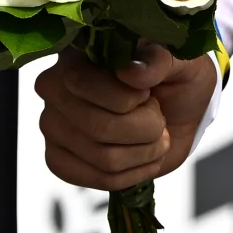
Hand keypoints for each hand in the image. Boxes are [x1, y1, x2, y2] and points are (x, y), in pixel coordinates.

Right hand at [33, 43, 215, 196]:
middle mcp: (54, 87)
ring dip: (146, 151)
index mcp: (77, 53)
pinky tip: (143, 156)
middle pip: (98, 127)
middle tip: (158, 117)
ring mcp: (52, 125)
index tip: (148, 93)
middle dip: (147, 128)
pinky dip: (134, 173)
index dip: (127, 97)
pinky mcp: (59, 158)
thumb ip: (159, 60)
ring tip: (155, 136)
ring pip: (104, 158)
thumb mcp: (180, 60)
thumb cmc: (175, 78)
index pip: (81, 82)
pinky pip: (97, 179)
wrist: (180, 111)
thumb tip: (131, 73)